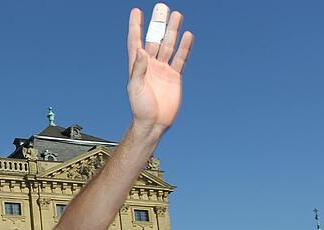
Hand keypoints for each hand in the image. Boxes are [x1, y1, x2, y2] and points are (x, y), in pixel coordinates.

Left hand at [127, 4, 193, 130]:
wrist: (154, 123)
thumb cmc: (140, 108)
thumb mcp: (135, 88)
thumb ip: (138, 69)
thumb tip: (141, 50)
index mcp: (137, 66)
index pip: (136, 41)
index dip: (136, 26)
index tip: (136, 11)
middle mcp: (150, 65)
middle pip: (154, 39)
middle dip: (158, 23)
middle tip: (162, 7)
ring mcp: (163, 70)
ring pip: (168, 45)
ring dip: (172, 31)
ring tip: (176, 15)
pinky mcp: (174, 77)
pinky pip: (180, 58)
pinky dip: (184, 47)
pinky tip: (187, 35)